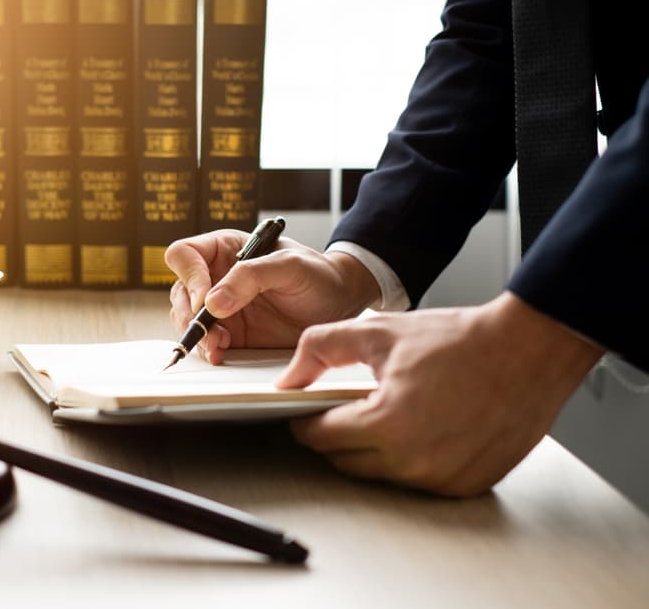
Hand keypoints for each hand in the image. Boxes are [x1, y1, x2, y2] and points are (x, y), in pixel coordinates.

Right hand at [165, 230, 379, 363]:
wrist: (339, 303)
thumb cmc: (317, 274)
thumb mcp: (289, 266)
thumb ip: (251, 277)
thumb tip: (212, 302)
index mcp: (224, 249)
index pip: (184, 255)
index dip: (189, 276)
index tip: (204, 300)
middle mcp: (216, 277)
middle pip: (180, 292)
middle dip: (189, 314)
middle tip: (212, 331)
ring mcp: (221, 308)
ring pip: (186, 320)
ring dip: (198, 335)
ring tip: (220, 345)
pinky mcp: (230, 333)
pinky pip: (206, 342)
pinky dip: (208, 350)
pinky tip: (222, 353)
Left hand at [279, 292, 602, 496]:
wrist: (528, 351)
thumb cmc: (460, 340)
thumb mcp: (378, 331)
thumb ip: (321, 349)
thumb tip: (289, 376)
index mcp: (387, 425)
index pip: (321, 438)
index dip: (306, 421)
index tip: (306, 413)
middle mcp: (414, 462)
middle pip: (346, 461)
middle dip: (338, 436)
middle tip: (345, 409)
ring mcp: (442, 479)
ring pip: (380, 474)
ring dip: (374, 449)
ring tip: (389, 412)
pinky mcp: (466, 485)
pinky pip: (418, 481)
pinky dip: (410, 459)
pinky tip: (421, 427)